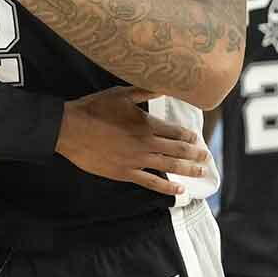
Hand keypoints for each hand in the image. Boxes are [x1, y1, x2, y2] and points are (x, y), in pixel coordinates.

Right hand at [55, 86, 206, 196]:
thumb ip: (145, 91)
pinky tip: (180, 190)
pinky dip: (167, 187)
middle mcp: (146, 143)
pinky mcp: (126, 173)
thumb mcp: (120, 94)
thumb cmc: (94, 109)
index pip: (175, 131)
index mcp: (146, 123)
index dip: (188, 135)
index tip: (196, 138)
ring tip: (201, 171)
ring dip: (188, 169)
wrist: (71, 129)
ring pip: (169, 166)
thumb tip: (166, 85)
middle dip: (195, 153)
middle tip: (206, 156)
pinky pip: (152, 182)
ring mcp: (137, 160)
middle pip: (178, 150)